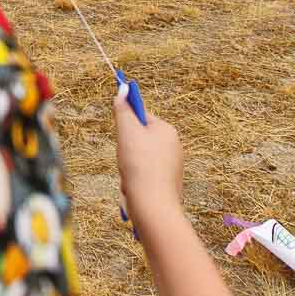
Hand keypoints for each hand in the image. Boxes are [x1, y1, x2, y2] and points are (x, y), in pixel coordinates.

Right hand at [113, 91, 182, 228]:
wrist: (153, 205)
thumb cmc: (140, 165)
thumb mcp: (127, 131)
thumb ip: (123, 109)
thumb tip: (122, 90)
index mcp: (167, 130)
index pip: (142, 116)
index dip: (126, 123)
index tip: (121, 133)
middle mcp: (173, 146)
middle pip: (139, 138)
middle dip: (126, 148)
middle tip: (124, 157)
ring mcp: (172, 166)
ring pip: (139, 158)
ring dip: (128, 165)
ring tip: (129, 174)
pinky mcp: (168, 182)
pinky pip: (144, 174)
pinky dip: (135, 179)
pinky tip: (134, 186)